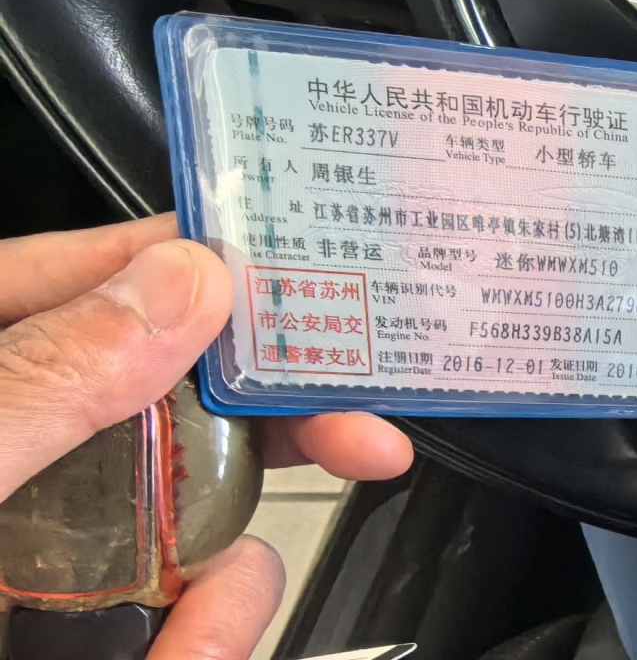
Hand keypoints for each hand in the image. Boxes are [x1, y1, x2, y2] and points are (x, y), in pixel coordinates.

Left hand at [0, 215, 414, 658]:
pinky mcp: (83, 619)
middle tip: (359, 432)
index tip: (293, 266)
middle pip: (176, 398)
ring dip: (228, 572)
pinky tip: (189, 650)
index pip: (92, 279)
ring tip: (206, 618)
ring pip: (190, 516)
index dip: (192, 261)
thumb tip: (187, 282)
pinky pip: (177, 613)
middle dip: (271, 430)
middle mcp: (31, 443)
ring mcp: (50, 540)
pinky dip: (206, 639)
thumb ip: (51, 375)